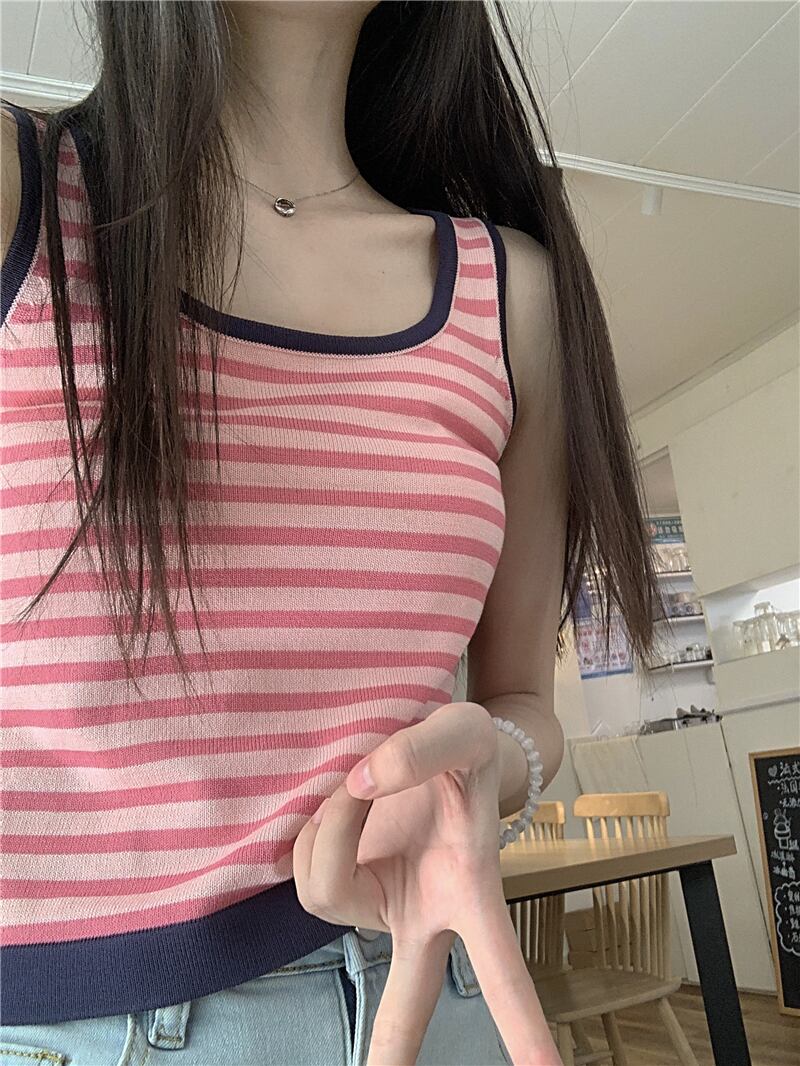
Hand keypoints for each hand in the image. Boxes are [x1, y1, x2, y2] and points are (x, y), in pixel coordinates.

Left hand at [292, 700, 562, 1065]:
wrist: (429, 742)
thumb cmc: (464, 750)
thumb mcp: (465, 730)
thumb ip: (421, 749)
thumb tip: (361, 785)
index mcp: (469, 889)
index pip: (502, 966)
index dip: (524, 1023)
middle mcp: (421, 910)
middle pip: (410, 996)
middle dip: (396, 1046)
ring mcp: (374, 900)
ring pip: (323, 885)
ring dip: (331, 820)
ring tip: (357, 780)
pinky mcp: (334, 878)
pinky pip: (299, 860)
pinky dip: (311, 820)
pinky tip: (337, 800)